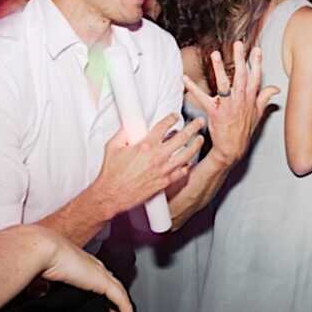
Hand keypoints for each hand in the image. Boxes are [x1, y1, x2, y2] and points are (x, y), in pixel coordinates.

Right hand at [32, 229, 136, 311]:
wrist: (43, 249)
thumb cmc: (39, 257)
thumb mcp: (43, 274)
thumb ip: (44, 284)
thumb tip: (39, 292)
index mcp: (82, 264)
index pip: (101, 283)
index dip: (106, 299)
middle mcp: (94, 268)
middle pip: (115, 291)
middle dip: (119, 311)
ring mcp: (101, 274)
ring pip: (121, 298)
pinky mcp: (104, 282)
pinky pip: (122, 302)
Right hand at [89, 114, 204, 215]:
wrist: (112, 194)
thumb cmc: (111, 173)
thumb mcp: (113, 147)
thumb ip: (123, 134)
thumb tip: (129, 126)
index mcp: (145, 145)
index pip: (163, 126)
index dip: (172, 118)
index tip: (175, 116)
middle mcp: (157, 156)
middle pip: (182, 137)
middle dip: (193, 127)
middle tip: (199, 122)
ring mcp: (163, 170)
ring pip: (187, 154)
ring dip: (196, 145)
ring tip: (200, 139)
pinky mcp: (165, 182)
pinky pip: (182, 172)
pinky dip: (187, 166)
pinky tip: (189, 162)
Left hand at [184, 42, 280, 164]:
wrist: (232, 149)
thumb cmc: (244, 131)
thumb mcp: (258, 114)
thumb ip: (265, 98)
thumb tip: (275, 88)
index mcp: (250, 99)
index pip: (256, 78)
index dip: (256, 63)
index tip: (256, 49)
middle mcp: (241, 100)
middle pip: (242, 76)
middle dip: (240, 58)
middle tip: (238, 44)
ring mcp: (228, 106)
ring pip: (225, 84)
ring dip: (219, 68)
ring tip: (215, 54)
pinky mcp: (215, 112)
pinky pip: (202, 97)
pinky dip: (193, 87)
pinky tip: (185, 78)